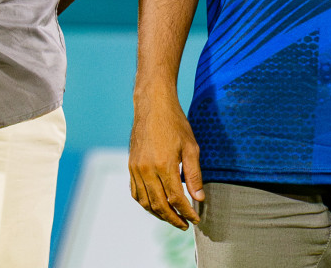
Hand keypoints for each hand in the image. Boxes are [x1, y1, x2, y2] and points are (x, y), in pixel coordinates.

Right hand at [129, 92, 204, 229]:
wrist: (152, 106)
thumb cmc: (175, 124)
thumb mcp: (191, 147)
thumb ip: (194, 175)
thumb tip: (199, 198)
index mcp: (164, 165)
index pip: (176, 199)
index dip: (187, 212)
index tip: (196, 219)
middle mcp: (147, 169)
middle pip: (159, 205)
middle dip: (173, 218)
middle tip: (185, 224)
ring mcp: (136, 168)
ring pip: (145, 202)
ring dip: (159, 214)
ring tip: (172, 218)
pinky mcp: (131, 165)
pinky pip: (135, 192)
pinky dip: (145, 203)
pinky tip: (156, 205)